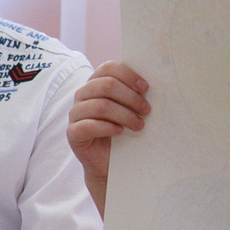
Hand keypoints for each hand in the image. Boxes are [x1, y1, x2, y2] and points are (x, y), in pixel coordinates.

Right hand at [67, 59, 149, 203]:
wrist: (109, 162)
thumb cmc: (123, 131)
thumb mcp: (130, 108)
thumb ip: (134, 92)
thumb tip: (157, 79)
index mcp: (96, 84)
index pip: (108, 68)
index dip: (128, 75)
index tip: (146, 88)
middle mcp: (82, 96)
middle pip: (105, 85)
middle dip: (131, 97)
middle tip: (147, 110)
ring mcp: (75, 114)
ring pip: (100, 105)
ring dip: (125, 115)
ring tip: (139, 126)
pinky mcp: (72, 133)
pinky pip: (88, 125)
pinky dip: (108, 128)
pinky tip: (120, 132)